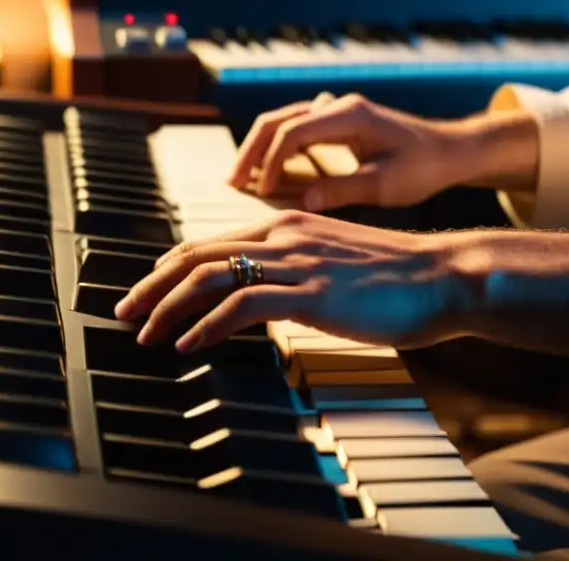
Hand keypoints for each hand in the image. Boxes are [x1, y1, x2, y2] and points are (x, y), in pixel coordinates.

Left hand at [113, 210, 472, 352]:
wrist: (444, 275)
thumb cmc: (397, 275)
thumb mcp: (334, 263)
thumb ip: (296, 269)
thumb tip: (265, 294)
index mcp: (287, 225)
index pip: (211, 242)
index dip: (169, 267)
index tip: (146, 290)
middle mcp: (283, 235)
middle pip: (197, 254)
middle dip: (151, 284)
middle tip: (124, 310)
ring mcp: (296, 262)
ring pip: (209, 275)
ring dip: (167, 307)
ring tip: (145, 333)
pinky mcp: (310, 292)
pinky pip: (241, 304)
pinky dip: (205, 325)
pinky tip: (189, 345)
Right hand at [228, 92, 469, 211]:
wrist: (451, 151)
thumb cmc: (424, 168)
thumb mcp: (386, 185)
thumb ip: (342, 191)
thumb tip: (301, 203)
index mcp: (349, 116)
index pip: (293, 131)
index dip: (270, 162)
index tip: (262, 193)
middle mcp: (338, 107)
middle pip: (278, 119)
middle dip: (251, 151)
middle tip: (231, 182)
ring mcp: (336, 112)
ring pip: (282, 121)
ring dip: (258, 148)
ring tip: (238, 179)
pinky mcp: (337, 124)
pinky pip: (295, 130)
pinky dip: (274, 149)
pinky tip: (264, 174)